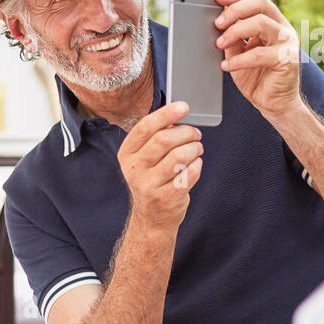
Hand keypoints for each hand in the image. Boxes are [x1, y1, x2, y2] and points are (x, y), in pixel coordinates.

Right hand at [116, 101, 203, 231]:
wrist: (151, 217)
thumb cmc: (152, 179)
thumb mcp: (144, 158)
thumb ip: (156, 137)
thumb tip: (177, 114)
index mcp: (127, 154)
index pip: (146, 127)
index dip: (167, 113)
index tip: (184, 106)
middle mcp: (134, 169)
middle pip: (165, 139)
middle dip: (186, 132)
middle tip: (196, 133)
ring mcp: (149, 185)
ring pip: (180, 155)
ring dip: (194, 148)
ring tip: (196, 149)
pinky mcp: (166, 197)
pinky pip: (189, 173)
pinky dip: (197, 165)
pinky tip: (194, 165)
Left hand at [213, 0, 302, 118]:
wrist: (274, 104)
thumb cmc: (257, 78)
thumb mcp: (239, 53)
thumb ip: (233, 39)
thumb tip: (217, 25)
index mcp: (274, 23)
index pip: (257, 0)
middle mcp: (283, 29)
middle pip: (261, 4)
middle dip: (235, 10)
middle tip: (217, 23)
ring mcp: (287, 43)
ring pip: (261, 23)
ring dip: (235, 31)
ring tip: (220, 44)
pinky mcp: (287, 60)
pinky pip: (259, 54)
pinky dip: (239, 60)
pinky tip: (226, 66)